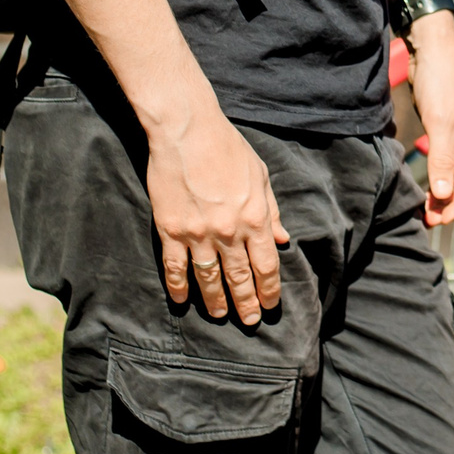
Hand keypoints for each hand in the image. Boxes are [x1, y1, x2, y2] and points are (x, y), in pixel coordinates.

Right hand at [144, 106, 288, 324]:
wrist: (188, 131)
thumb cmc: (228, 148)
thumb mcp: (260, 176)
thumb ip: (271, 210)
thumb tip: (283, 238)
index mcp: (255, 217)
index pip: (266, 265)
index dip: (269, 289)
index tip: (270, 304)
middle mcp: (229, 231)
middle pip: (240, 277)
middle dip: (246, 302)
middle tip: (250, 321)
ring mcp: (198, 233)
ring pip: (209, 279)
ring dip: (215, 301)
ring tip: (220, 316)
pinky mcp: (171, 230)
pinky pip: (175, 267)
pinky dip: (179, 287)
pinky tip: (183, 300)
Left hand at [408, 14, 453, 225]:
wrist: (429, 51)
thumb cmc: (441, 81)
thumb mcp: (440, 123)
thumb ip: (442, 161)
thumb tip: (444, 197)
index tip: (442, 218)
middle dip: (453, 203)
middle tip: (429, 219)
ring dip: (444, 195)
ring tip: (425, 211)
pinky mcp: (449, 134)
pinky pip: (447, 165)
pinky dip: (438, 180)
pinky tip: (426, 191)